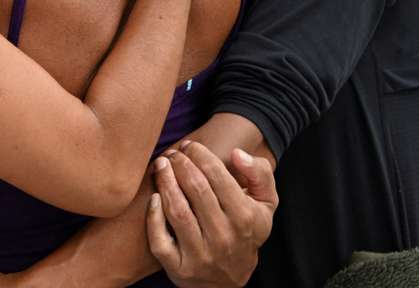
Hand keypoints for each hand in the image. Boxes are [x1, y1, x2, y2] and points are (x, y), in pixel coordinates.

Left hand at [147, 143, 277, 287]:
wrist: (231, 278)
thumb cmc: (245, 230)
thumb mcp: (265, 203)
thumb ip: (260, 174)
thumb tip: (237, 153)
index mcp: (246, 218)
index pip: (218, 176)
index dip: (200, 155)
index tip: (190, 145)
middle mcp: (224, 237)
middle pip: (196, 189)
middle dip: (180, 164)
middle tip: (173, 153)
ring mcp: (201, 256)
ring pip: (177, 211)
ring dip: (165, 182)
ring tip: (160, 165)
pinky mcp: (179, 269)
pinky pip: (160, 241)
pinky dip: (153, 217)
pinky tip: (153, 197)